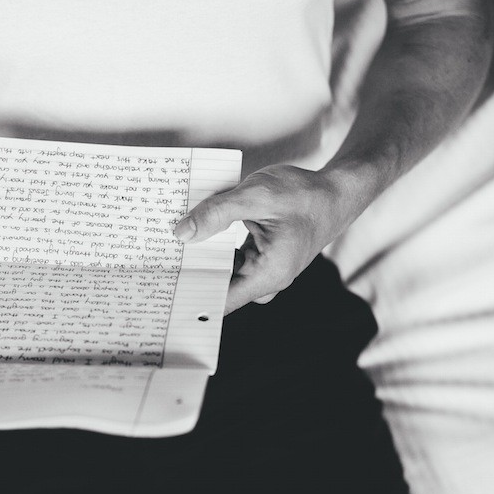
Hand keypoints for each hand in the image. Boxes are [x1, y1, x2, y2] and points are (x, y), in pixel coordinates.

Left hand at [173, 165, 356, 313]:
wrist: (337, 193)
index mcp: (268, 274)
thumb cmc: (304, 194)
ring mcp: (264, 270)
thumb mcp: (256, 196)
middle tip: (155, 265)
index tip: (163, 295)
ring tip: (168, 250)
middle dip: (190, 275)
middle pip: (218, 287)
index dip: (192, 298)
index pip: (221, 300)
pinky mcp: (261, 258)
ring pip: (223, 272)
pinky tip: (195, 234)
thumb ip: (217, 214)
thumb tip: (181, 233)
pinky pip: (231, 260)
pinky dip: (215, 248)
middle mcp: (266, 279)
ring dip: (201, 260)